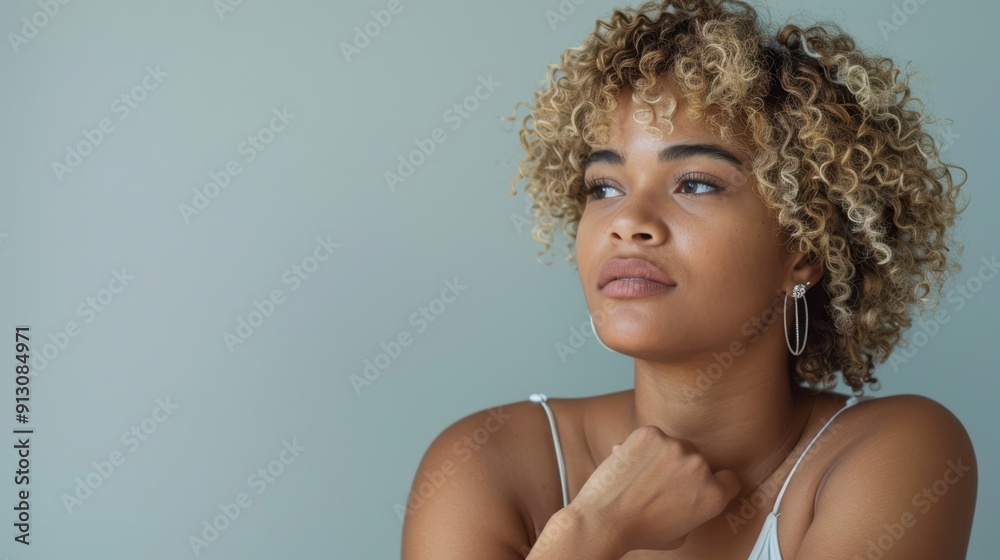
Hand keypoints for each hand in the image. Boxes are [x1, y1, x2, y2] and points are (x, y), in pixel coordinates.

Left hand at [565, 426, 741, 552]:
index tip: (703, 484)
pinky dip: (642, 446)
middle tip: (660, 486)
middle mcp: (699, 467)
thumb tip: (692, 492)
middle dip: (683, 470)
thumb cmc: (641, 531)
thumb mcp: (682, 533)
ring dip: (663, 456)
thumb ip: (695, 510)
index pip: (729, 479)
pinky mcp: (651, 433)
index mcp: (713, 495)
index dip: (717, 483)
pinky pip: (652, 436)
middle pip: (699, 460)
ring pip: (675, 446)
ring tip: (642, 477)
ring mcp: (675, 447)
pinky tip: (631, 464)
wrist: (604, 519)